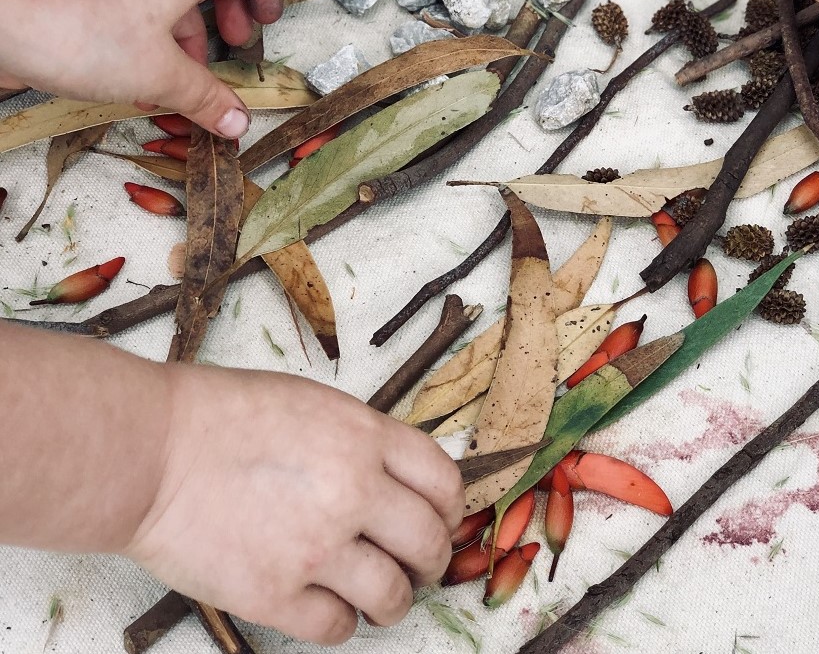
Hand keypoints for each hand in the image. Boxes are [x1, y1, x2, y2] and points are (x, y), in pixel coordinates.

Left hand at [0, 0, 281, 136]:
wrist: (2, 16)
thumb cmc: (85, 31)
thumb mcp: (161, 75)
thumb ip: (206, 97)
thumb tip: (237, 122)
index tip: (265, 18)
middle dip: (232, 6)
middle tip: (234, 40)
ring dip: (192, 28)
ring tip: (189, 74)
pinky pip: (142, 2)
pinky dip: (157, 35)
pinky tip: (147, 78)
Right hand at [124, 365, 463, 644]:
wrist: (153, 451)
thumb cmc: (225, 416)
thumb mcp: (314, 403)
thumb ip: (363, 439)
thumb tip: (398, 477)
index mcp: (365, 437)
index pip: (443, 481)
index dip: (451, 508)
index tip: (443, 520)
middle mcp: (353, 491)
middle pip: (428, 542)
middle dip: (431, 559)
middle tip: (417, 565)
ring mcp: (316, 547)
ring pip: (392, 595)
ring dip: (393, 599)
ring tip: (380, 594)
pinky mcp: (275, 594)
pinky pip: (336, 629)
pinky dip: (342, 623)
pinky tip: (329, 608)